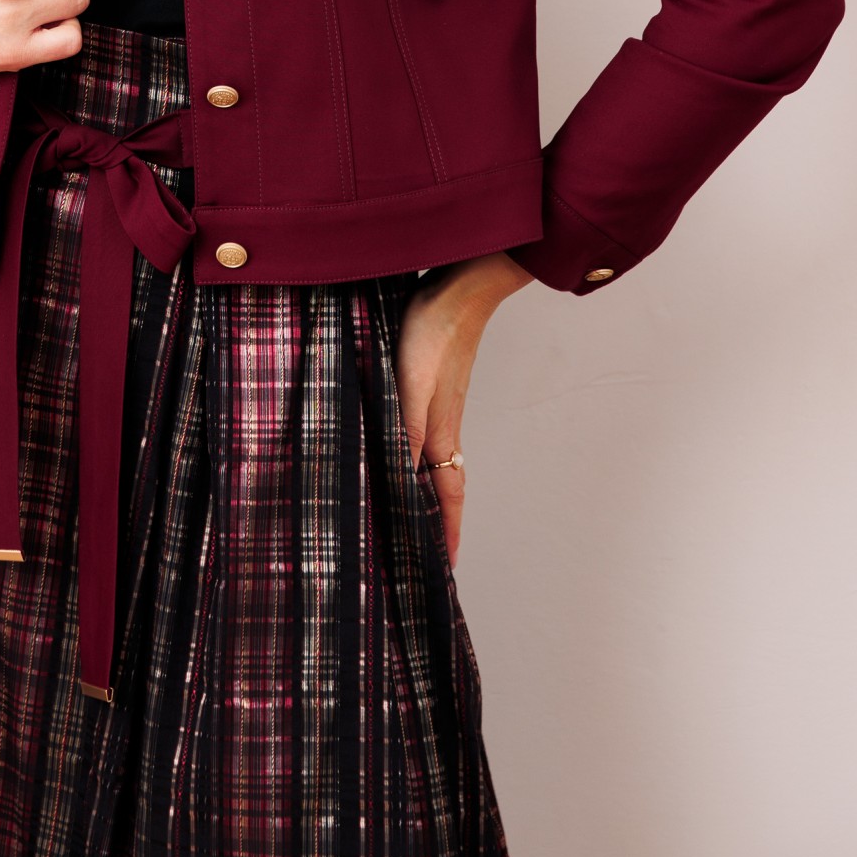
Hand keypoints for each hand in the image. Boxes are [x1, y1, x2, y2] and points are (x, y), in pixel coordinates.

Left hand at [393, 251, 533, 569]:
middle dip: (432, 521)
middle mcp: (441, 424)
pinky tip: (397, 446)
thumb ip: (406, 431)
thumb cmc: (434, 331)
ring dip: (420, 487)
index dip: (444, 534)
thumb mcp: (410, 385)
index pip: (445, 497)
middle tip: (421, 552)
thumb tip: (402, 482)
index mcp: (440, 433)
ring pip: (428, 459)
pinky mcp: (428, 382)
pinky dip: (411, 452)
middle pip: (439, 485)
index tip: (444, 571)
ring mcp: (437, 403)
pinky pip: (419, 432)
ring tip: (407, 511)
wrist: (460, 285)